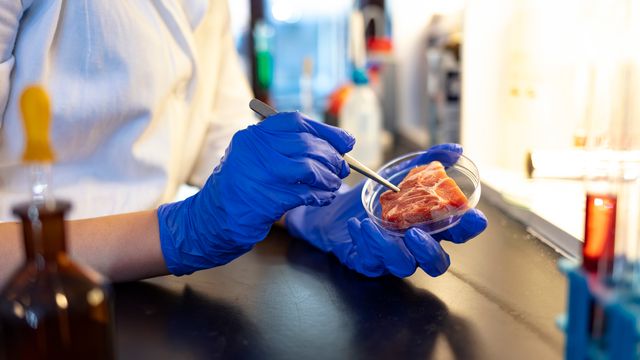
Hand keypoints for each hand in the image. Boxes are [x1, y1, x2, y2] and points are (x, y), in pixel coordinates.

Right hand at [157, 112, 354, 274]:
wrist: (213, 219)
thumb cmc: (241, 187)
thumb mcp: (256, 157)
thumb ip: (287, 147)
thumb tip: (335, 145)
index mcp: (254, 135)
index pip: (296, 122)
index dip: (326, 131)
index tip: (346, 142)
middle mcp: (256, 150)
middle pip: (307, 144)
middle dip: (332, 157)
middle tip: (342, 169)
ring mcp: (261, 174)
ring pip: (309, 169)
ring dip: (329, 178)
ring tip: (333, 185)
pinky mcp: (268, 199)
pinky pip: (306, 193)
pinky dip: (320, 195)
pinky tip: (323, 198)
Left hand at [285, 143, 487, 276]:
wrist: (336, 207)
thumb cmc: (375, 196)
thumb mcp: (401, 174)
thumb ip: (428, 162)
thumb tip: (456, 150)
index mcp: (429, 226)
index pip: (458, 233)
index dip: (469, 228)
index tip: (474, 217)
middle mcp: (415, 246)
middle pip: (437, 263)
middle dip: (430, 251)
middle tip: (415, 233)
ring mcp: (392, 257)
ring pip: (403, 265)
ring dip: (389, 246)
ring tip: (373, 224)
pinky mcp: (368, 262)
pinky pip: (371, 261)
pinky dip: (364, 241)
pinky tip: (357, 224)